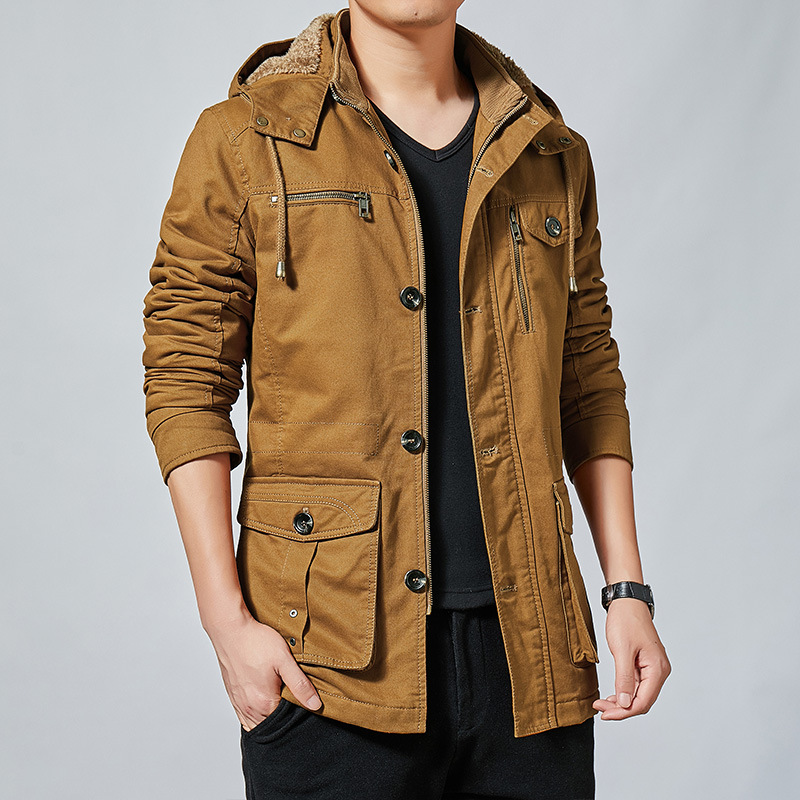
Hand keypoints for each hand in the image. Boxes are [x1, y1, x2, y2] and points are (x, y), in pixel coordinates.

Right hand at [205, 610, 322, 730]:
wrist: (230, 630)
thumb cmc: (255, 642)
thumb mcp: (284, 660)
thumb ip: (300, 684)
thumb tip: (315, 705)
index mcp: (264, 704)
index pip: (286, 723)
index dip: (298, 715)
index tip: (304, 702)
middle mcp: (249, 709)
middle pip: (271, 726)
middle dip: (283, 719)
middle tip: (293, 699)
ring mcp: (239, 704)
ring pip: (257, 723)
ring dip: (269, 718)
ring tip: (280, 699)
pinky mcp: (233, 696)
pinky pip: (246, 717)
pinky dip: (257, 715)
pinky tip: (265, 700)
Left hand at [592, 597, 670, 719]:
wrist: (627, 602)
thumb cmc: (625, 621)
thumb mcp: (622, 650)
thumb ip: (624, 678)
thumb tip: (624, 704)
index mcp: (657, 670)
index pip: (643, 702)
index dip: (624, 712)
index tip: (605, 714)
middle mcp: (659, 672)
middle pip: (642, 701)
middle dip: (621, 708)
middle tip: (599, 708)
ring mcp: (652, 668)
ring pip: (638, 694)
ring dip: (621, 701)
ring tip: (602, 703)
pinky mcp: (644, 664)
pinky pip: (636, 685)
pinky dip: (624, 691)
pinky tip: (611, 695)